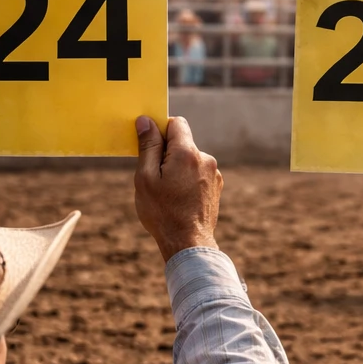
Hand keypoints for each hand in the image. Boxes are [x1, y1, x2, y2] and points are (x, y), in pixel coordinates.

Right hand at [134, 115, 222, 261]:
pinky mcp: (216, 187)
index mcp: (187, 153)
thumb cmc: (163, 212)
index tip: (150, 146)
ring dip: (177, 168)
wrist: (189, 243)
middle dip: (166, 153)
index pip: (176, 123)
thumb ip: (147, 146)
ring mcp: (213, 174)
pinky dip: (187, 180)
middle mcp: (205, 159)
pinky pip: (197, 174)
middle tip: (155, 177)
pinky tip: (179, 199)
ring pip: (189, 160)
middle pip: (182, 143)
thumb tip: (146, 121)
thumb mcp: (146, 177)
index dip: (160, 130)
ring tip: (168, 193)